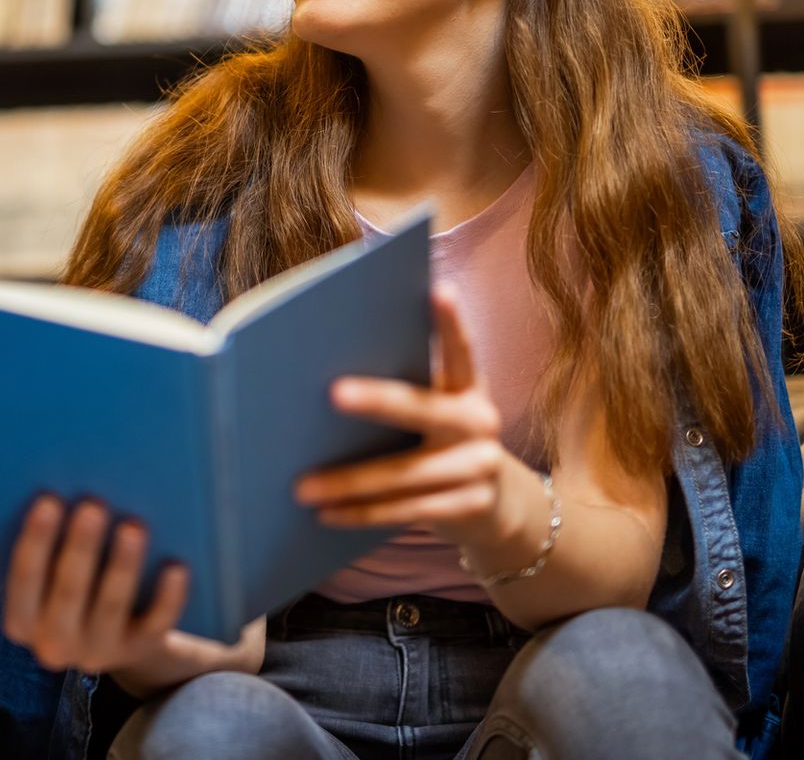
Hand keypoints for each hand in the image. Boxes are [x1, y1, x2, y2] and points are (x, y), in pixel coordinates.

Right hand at [0, 495, 263, 698]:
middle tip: (94, 504)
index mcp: (22, 621)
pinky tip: (176, 566)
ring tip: (134, 524)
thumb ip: (3, 539)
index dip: (35, 541)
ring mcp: (99, 651)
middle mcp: (55, 644)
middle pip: (67, 594)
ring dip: (122, 566)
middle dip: (80, 548)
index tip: (48, 499)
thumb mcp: (34, 572)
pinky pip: (156, 626)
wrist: (117, 635)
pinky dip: (167, 598)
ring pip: (111, 608)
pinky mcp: (138, 650)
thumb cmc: (64, 588)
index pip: (22, 581)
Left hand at [295, 287, 521, 550]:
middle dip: (377, 401)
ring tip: (302, 486)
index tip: (438, 290)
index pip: (461, 351)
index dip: (451, 322)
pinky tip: (327, 514)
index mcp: (469, 388)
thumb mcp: (440, 411)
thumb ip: (408, 391)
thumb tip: (326, 379)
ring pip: (406, 474)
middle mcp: (481, 422)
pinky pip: (407, 511)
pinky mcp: (470, 508)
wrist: (501, 506)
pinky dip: (363, 513)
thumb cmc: (447, 443)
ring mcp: (480, 467)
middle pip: (424, 409)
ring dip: (349, 482)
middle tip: (331, 393)